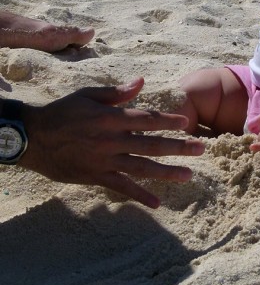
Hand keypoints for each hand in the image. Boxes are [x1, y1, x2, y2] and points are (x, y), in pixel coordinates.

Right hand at [19, 78, 204, 207]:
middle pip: (151, 144)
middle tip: (201, 149)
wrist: (34, 137)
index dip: (168, 121)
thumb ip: (117, 92)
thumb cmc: (62, 112)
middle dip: (178, 147)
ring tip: (188, 175)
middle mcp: (112, 140)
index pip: (146, 119)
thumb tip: (141, 82)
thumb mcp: (88, 95)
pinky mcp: (96, 176)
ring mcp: (105, 160)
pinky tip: (157, 202)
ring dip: (166, 172)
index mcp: (111, 117)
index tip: (187, 123)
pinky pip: (122, 187)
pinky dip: (139, 195)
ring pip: (142, 168)